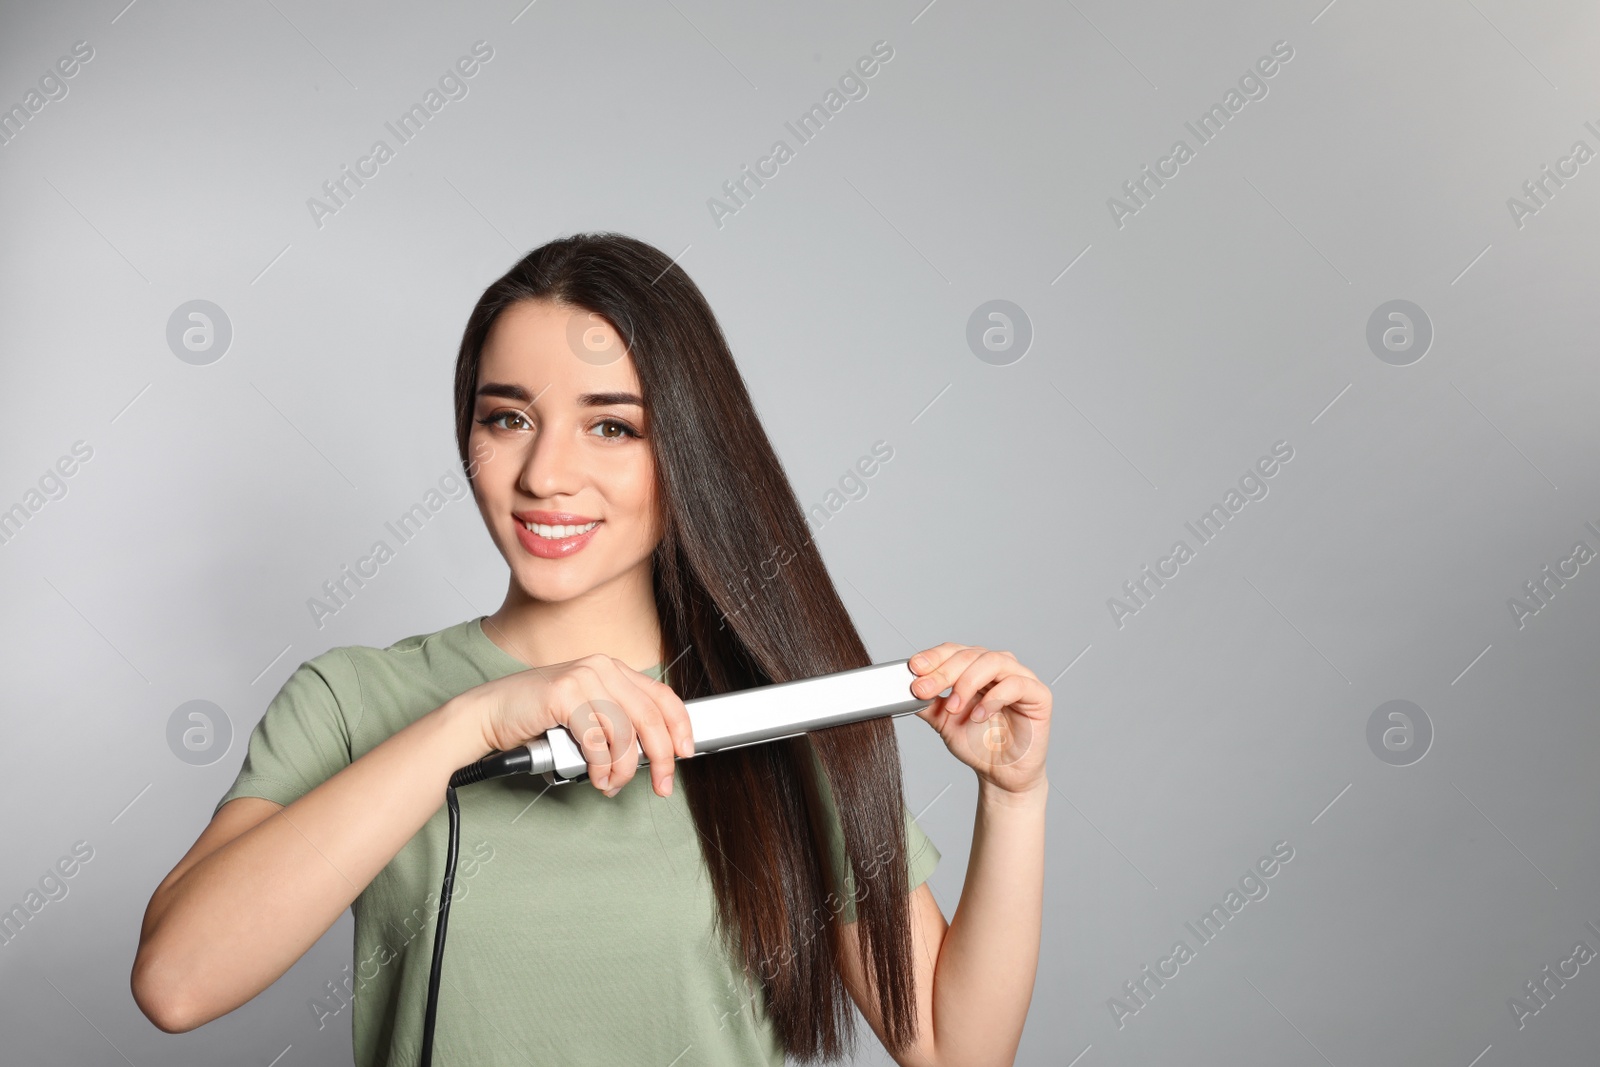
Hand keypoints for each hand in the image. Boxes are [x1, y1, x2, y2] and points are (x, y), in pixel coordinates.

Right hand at [470, 655, 694, 797]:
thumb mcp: (586, 714)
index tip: (685, 753)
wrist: (488, 714)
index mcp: (612, 669)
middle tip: (662, 784)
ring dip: (622, 770)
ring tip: (611, 784)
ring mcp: (583, 678)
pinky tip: (596, 777)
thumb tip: (652, 754)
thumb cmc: (536, 718)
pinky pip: (597, 741)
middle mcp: (601, 668)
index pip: (662, 696)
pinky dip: (600, 767)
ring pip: (625, 734)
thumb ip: (617, 723)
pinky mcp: (564, 694)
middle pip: (650, 717)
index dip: (680, 727)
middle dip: (661, 758)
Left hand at [908, 643, 1050, 795]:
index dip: (933, 657)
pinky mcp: (1038, 694)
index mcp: (975, 668)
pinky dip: (993, 698)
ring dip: (967, 682)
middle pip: (970, 655)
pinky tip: (979, 715)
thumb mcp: (943, 721)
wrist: (1001, 774)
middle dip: (943, 672)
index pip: (954, 651)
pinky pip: (1016, 684)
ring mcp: (1020, 678)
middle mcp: (998, 668)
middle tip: (924, 690)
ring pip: (992, 662)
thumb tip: (903, 689)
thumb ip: (927, 702)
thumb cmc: (978, 744)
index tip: (914, 668)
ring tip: (954, 707)